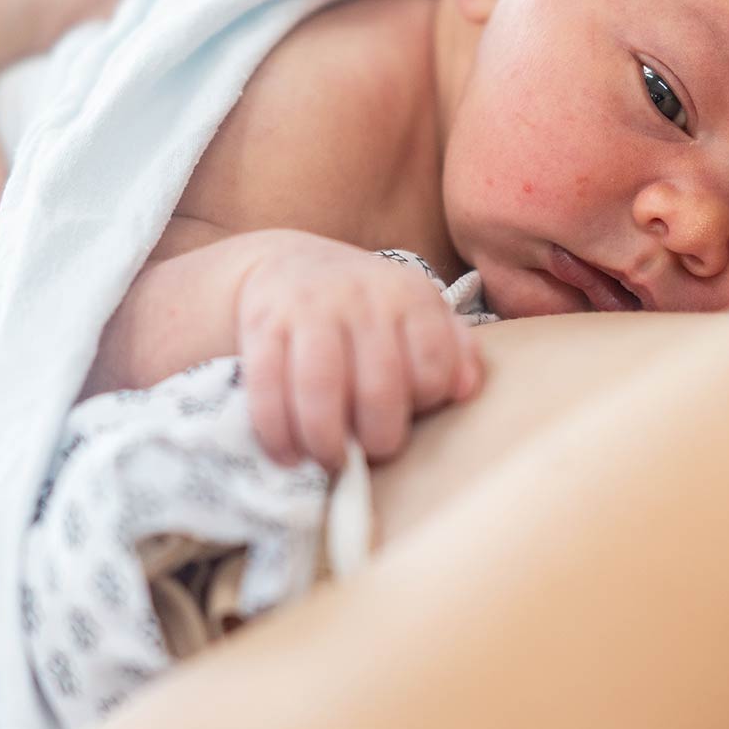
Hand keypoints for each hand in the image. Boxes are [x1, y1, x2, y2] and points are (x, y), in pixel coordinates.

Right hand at [235, 240, 483, 471]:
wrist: (289, 266)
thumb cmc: (367, 308)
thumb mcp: (417, 313)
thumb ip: (451, 349)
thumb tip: (465, 389)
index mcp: (408, 296)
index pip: (433, 363)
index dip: (426, 401)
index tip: (411, 414)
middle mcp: (360, 298)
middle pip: (379, 384)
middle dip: (379, 436)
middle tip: (372, 453)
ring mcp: (308, 310)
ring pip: (319, 388)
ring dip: (326, 440)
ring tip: (330, 461)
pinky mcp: (263, 326)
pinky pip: (267, 388)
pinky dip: (277, 432)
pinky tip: (288, 455)